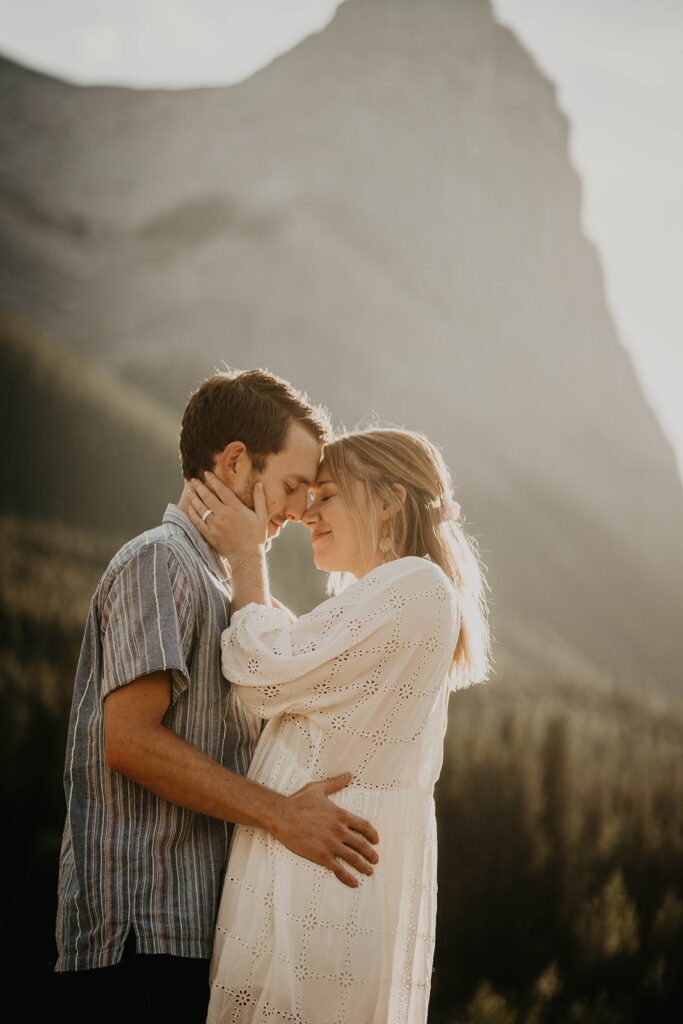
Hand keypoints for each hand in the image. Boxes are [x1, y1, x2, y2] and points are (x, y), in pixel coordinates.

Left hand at [188, 471, 267, 558]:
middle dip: (199, 486)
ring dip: (194, 497)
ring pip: (200, 508)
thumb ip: (260, 499)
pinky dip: (193, 513)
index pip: (221, 490)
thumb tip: (259, 483)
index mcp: (236, 508)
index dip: (213, 480)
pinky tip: (190, 507)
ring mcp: (215, 525)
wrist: (247, 557)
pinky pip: (198, 521)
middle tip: (193, 479)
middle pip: (208, 497)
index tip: (206, 473)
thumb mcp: (261, 517)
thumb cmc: (256, 536)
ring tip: (189, 490)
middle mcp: (223, 514)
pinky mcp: (209, 534)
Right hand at [271, 773, 379, 887]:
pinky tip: (354, 883)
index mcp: (340, 815)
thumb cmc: (298, 801)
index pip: (364, 826)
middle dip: (371, 854)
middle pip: (362, 844)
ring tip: (369, 872)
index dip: (372, 834)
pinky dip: (348, 877)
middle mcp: (339, 830)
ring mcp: (331, 844)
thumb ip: (336, 783)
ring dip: (364, 866)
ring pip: (354, 858)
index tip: (376, 840)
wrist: (282, 815)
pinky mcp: (321, 855)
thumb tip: (349, 775)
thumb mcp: (319, 789)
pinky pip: (339, 869)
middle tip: (375, 860)